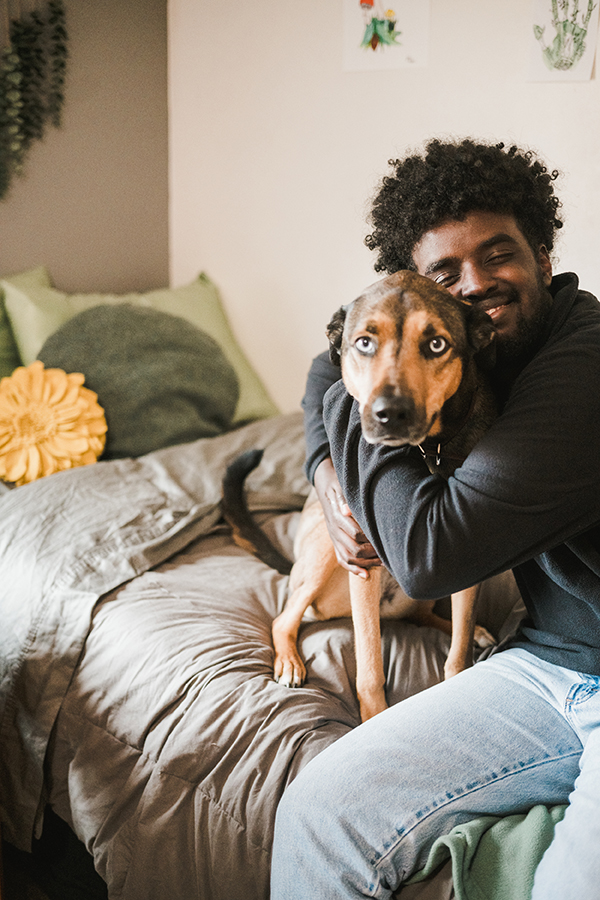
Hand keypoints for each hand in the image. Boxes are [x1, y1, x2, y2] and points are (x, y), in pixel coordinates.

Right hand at [313, 457, 380, 576]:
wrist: (324, 483)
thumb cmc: (338, 483)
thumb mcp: (341, 486)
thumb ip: (344, 498)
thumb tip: (347, 511)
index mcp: (337, 516)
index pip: (356, 534)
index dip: (372, 540)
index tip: (386, 541)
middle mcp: (334, 529)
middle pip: (353, 549)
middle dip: (372, 554)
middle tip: (388, 554)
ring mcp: (334, 537)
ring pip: (348, 557)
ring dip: (366, 563)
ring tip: (383, 563)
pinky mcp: (335, 541)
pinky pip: (341, 559)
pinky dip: (353, 569)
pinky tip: (366, 574)